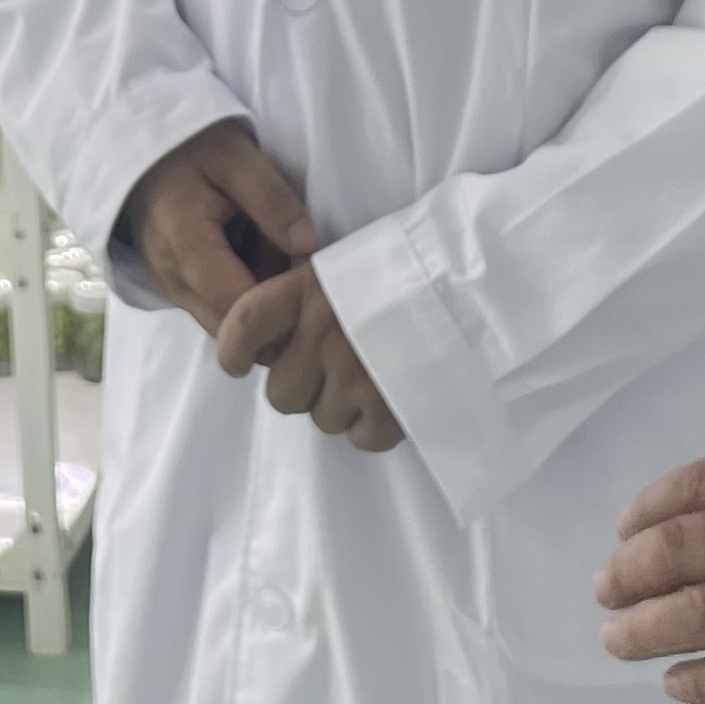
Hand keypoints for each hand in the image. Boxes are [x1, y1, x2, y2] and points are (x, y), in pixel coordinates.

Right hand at [117, 119, 319, 330]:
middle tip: (298, 269)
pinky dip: (239, 294)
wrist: (143, 146)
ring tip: (272, 253)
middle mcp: (169, 276)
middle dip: (270, 310)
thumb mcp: (237, 156)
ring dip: (255, 302)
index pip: (236, 308)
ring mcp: (166, 286)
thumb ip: (272, 200)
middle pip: (230, 327)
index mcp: (184, 243)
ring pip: (222, 323)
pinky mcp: (170, 286)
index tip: (311, 286)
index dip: (278, 307)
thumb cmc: (192, 146)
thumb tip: (310, 246)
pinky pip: (211, 309)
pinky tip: (253, 257)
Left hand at [213, 262, 403, 449]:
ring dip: (340, 406)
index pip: (243, 325)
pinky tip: (392, 396)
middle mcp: (322, 336)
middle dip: (301, 388)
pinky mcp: (388, 410)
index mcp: (308, 292)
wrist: (473, 288)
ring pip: (321, 419)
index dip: (231, 351)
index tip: (235, 364)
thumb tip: (272, 342)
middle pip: (280, 394)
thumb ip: (305, 298)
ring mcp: (354, 377)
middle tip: (332, 368)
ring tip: (372, 375)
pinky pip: (361, 438)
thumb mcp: (345, 265)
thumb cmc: (407, 270)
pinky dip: (374, 426)